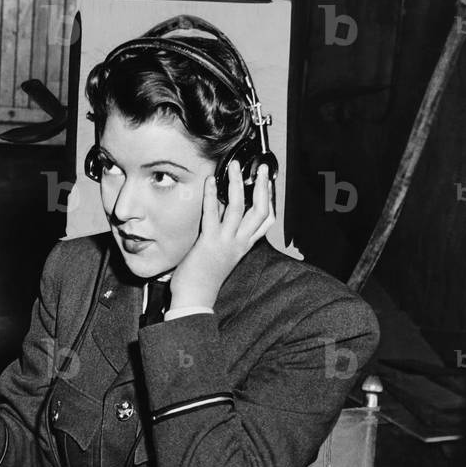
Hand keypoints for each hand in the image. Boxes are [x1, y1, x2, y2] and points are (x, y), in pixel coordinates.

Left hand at [169, 160, 274, 310]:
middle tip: (262, 168)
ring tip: (235, 166)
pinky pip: (213, 214)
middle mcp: (239, 243)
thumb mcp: (221, 259)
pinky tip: (210, 182)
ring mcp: (226, 242)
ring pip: (240, 207)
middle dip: (263, 187)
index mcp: (243, 247)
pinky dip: (212, 195)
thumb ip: (224, 242)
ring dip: (238, 184)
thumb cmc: (202, 282)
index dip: (270, 201)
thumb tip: (219, 224)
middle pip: (261, 210)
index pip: (266, 222)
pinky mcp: (209, 242)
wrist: (195, 300)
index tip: (267, 185)